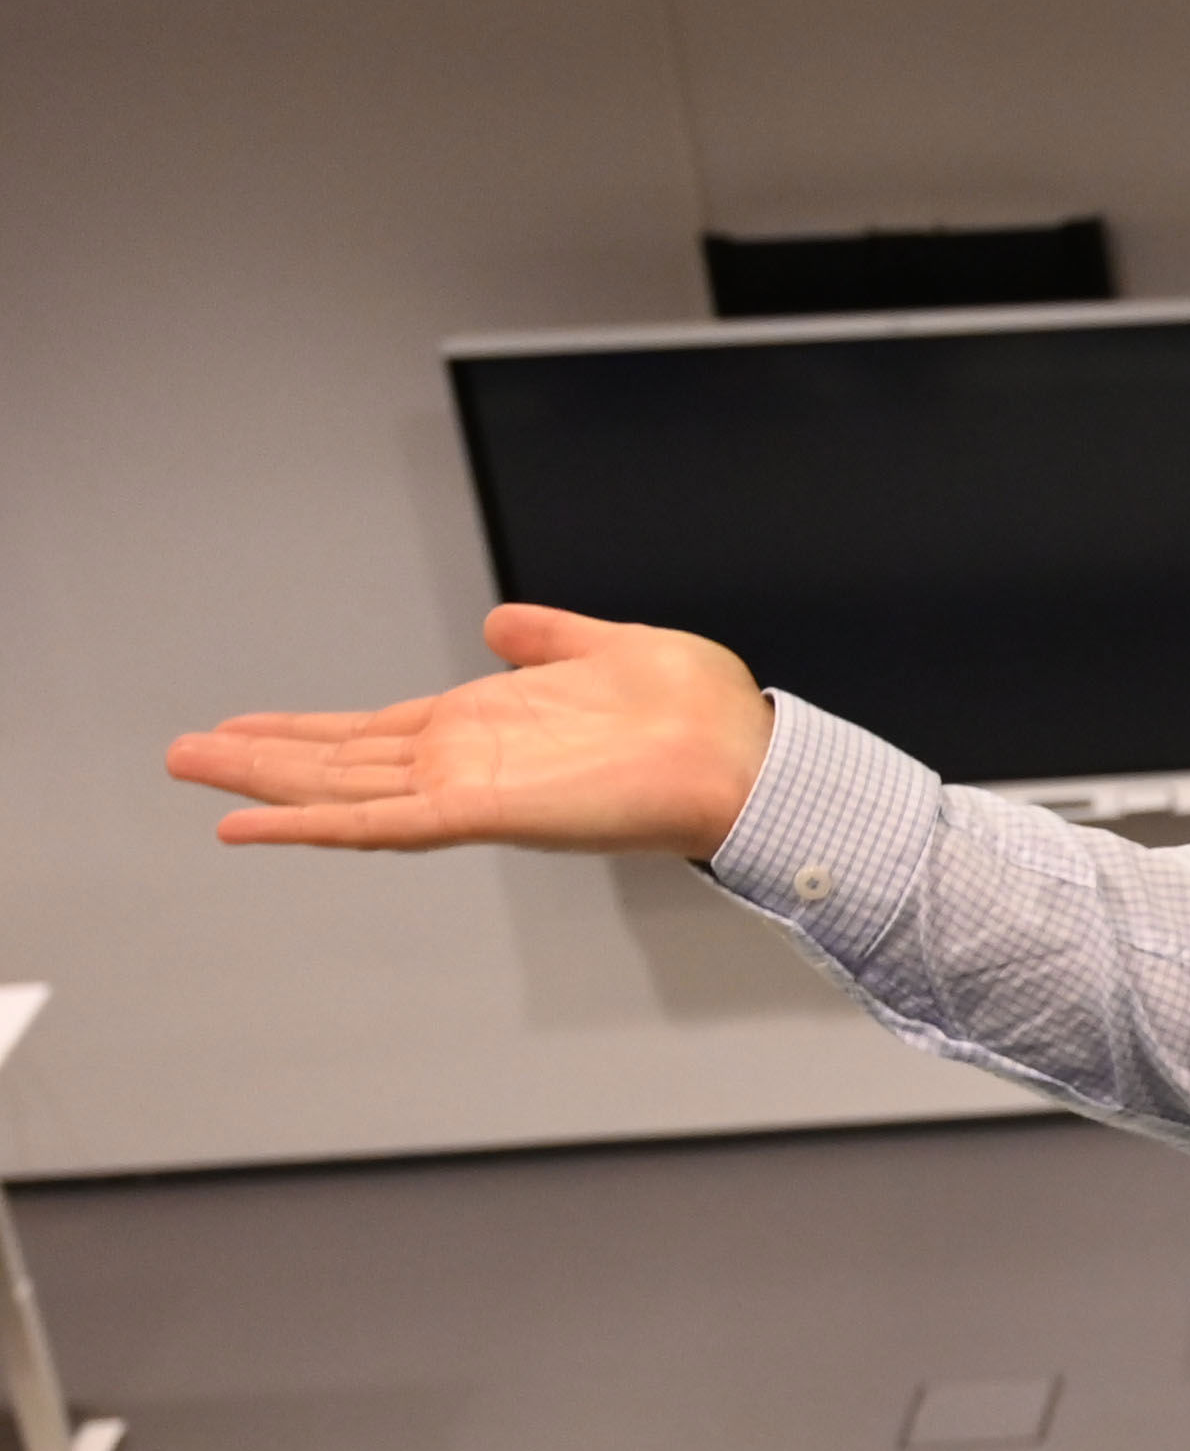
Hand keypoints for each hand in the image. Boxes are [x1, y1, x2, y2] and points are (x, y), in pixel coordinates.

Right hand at [167, 606, 775, 860]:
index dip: (306, 727)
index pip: (375, 731)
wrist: (747, 756)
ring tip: (190, 770)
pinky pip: (379, 824)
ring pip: (341, 788)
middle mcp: (465, 760)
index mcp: (489, 725)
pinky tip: (250, 827)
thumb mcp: (609, 649)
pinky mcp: (480, 812)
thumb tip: (502, 624)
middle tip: (181, 751)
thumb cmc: (698, 712)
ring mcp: (466, 789)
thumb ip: (548, 639)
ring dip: (262, 783)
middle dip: (259, 755)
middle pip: (339, 760)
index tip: (245, 723)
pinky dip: (311, 825)